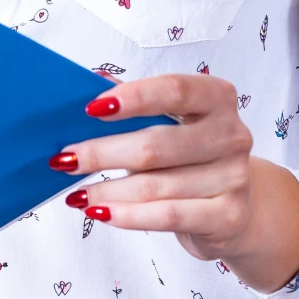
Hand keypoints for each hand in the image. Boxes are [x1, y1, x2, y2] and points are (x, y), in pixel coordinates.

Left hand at [51, 72, 298, 293]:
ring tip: (76, 194)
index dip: (133, 98)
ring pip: (155, 185)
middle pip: (156, 144)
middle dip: (102, 153)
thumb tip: (88, 82)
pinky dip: (127, 215)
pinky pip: (168, 215)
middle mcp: (232, 134)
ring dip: (106, 190)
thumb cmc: (189, 156)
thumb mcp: (169, 122)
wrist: (234, 208)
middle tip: (64, 160)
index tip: (91, 108)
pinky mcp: (228, 216)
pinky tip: (100, 212)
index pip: (174, 90)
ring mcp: (234, 177)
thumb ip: (134, 101)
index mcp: (216, 98)